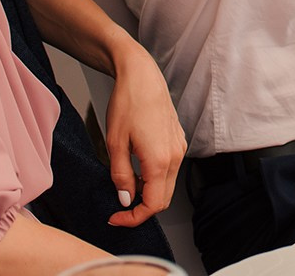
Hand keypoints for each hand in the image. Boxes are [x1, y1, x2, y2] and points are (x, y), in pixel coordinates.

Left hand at [101, 40, 186, 227]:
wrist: (142, 76)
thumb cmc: (128, 104)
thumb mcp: (115, 144)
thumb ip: (121, 176)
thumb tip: (125, 199)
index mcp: (160, 161)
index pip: (152, 205)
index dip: (133, 218)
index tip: (116, 217)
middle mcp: (175, 156)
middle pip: (163, 199)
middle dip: (141, 209)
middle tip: (118, 207)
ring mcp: (179, 148)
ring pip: (167, 185)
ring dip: (148, 192)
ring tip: (126, 182)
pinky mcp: (178, 140)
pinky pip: (169, 169)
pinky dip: (154, 178)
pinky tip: (137, 167)